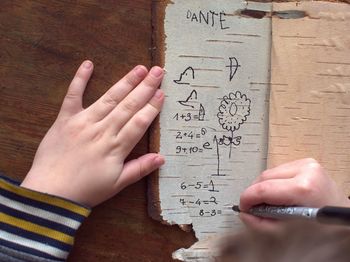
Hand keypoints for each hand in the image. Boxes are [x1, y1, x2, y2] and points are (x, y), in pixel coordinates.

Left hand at [21, 61, 164, 206]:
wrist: (50, 193)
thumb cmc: (86, 190)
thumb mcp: (117, 184)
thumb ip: (139, 169)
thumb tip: (162, 158)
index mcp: (116, 147)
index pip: (139, 123)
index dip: (151, 107)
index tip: (162, 93)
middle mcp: (102, 131)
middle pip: (128, 106)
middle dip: (144, 88)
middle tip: (157, 72)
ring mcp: (83, 123)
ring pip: (108, 99)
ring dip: (125, 82)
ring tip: (139, 68)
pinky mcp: (65, 120)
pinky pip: (73, 96)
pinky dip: (80, 79)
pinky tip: (88, 64)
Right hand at [239, 158, 349, 228]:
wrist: (343, 217)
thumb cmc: (325, 227)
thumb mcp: (289, 231)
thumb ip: (262, 223)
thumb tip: (246, 213)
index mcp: (304, 187)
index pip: (263, 188)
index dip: (247, 199)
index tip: (243, 207)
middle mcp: (306, 170)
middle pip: (264, 177)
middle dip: (255, 193)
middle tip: (255, 208)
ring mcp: (308, 164)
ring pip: (270, 172)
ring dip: (265, 187)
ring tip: (270, 203)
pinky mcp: (307, 162)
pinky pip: (279, 170)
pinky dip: (274, 182)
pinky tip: (280, 194)